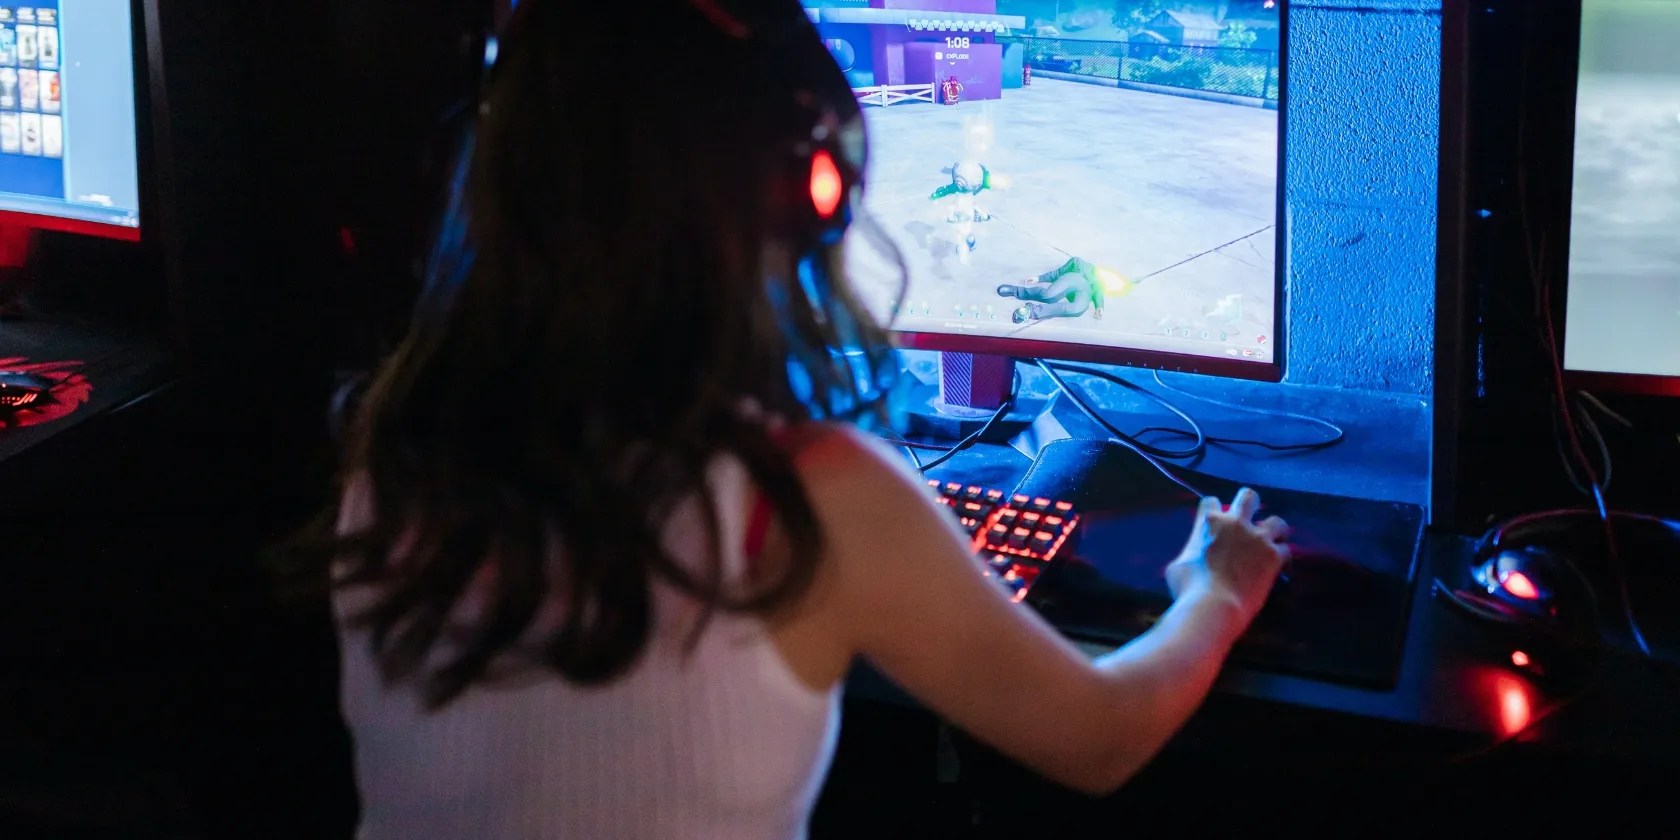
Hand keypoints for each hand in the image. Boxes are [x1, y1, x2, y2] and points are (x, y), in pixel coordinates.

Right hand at [1164, 488, 1290, 624]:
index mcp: (1209, 522)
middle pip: (1248, 497)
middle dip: (1250, 505)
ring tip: (1271, 543)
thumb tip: (1193, 556)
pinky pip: (1286, 550)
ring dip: (1274, 531)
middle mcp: (1236, 522)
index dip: (1213, 510)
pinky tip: (1279, 568)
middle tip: (1249, 521)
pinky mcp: (1274, 556)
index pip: (1210, 501)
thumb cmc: (1188, 587)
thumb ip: (1191, 552)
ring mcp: (1258, 538)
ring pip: (1277, 521)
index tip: (1214, 523)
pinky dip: (1282, 558)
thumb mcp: (1178, 564)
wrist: (1215, 605)